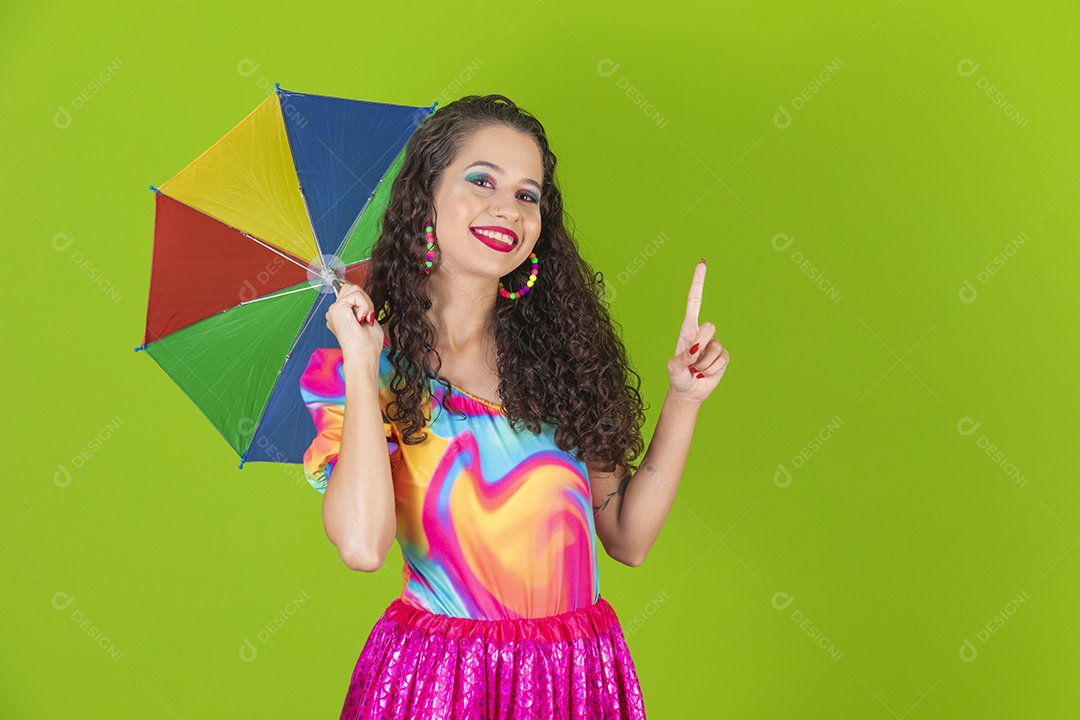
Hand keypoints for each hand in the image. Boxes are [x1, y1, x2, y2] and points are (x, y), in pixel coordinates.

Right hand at [324, 281, 383, 364]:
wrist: (363, 356)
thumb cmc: (367, 346)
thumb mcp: (368, 322)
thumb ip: (364, 308)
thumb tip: (365, 301)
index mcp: (340, 316)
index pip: (350, 295)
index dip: (363, 301)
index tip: (368, 319)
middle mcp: (334, 312)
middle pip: (350, 288)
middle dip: (364, 299)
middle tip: (367, 318)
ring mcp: (334, 310)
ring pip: (354, 289)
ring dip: (366, 303)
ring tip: (365, 319)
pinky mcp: (337, 308)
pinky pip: (356, 294)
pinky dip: (365, 305)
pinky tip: (362, 319)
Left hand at [667, 259, 728, 402]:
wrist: (688, 392)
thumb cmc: (677, 377)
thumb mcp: (673, 368)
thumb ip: (681, 359)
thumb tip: (695, 350)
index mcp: (688, 328)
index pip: (694, 301)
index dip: (698, 282)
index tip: (703, 263)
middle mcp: (702, 333)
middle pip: (709, 327)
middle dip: (700, 345)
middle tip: (691, 361)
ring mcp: (714, 344)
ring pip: (715, 348)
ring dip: (704, 364)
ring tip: (696, 370)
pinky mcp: (723, 357)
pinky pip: (722, 360)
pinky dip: (711, 370)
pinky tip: (705, 373)